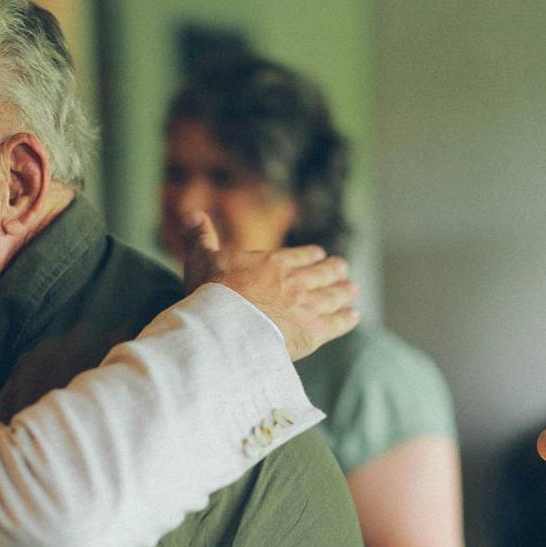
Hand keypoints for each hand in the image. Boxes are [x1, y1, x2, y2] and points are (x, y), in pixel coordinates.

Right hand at [180, 212, 359, 359]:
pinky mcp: (314, 332)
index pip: (296, 257)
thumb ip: (201, 238)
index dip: (308, 256)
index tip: (318, 254)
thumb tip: (191, 214)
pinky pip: (336, 323)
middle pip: (320, 274)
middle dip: (332, 270)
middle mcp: (294, 282)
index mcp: (271, 264)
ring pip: (332, 296)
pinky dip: (347, 319)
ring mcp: (307, 307)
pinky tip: (354, 315)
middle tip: (342, 267)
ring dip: (343, 291)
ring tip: (352, 288)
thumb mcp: (201, 259)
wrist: (227, 326)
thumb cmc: (212, 293)